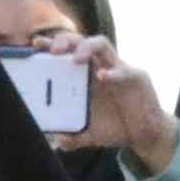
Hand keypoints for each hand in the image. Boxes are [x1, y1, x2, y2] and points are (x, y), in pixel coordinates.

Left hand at [51, 41, 179, 178]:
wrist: (144, 135)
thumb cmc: (115, 127)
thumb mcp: (88, 134)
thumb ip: (71, 137)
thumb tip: (56, 139)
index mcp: (86, 76)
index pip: (68, 52)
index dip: (52, 45)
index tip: (36, 45)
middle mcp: (100, 66)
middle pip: (82, 41)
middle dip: (66, 40)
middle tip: (52, 50)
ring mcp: (119, 69)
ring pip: (102, 45)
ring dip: (87, 48)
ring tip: (75, 59)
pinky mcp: (137, 77)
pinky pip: (124, 71)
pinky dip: (113, 73)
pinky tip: (103, 77)